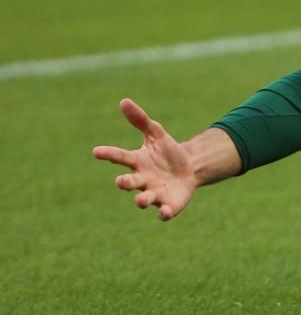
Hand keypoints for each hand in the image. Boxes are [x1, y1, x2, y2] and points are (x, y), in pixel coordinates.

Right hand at [93, 98, 197, 220]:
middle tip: (119, 181)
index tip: (96, 151)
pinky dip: (163, 213)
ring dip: (141, 200)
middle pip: (129, 182)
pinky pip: (163, 212)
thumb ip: (140, 120)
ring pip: (144, 199)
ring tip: (140, 200)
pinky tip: (164, 213)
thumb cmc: (168, 152)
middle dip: (124, 183)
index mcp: (137, 162)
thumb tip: (124, 101)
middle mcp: (142, 180)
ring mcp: (154, 193)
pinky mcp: (168, 205)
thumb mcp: (156, 134)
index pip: (120, 157)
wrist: (190, 168)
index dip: (108, 154)